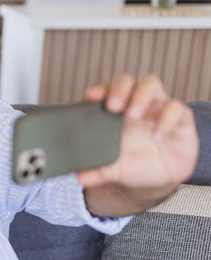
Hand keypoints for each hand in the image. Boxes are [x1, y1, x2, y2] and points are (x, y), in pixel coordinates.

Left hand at [78, 73, 197, 196]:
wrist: (159, 178)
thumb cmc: (132, 164)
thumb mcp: (113, 170)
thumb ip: (97, 171)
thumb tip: (79, 177)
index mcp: (115, 113)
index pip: (105, 92)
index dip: (98, 90)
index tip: (91, 97)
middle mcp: (135, 104)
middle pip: (127, 81)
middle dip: (119, 89)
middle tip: (113, 106)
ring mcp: (158, 108)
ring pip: (151, 84)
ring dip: (140, 96)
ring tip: (133, 115)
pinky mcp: (180, 119)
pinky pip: (177, 108)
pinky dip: (167, 119)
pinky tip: (158, 135)